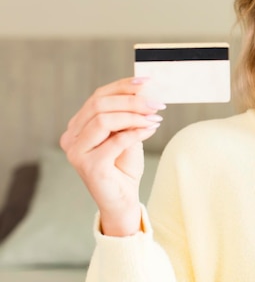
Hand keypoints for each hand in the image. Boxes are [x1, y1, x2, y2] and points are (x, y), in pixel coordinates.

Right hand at [59, 77, 164, 235]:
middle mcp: (71, 137)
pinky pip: (115, 141)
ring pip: (104, 120)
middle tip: (156, 103)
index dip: (123, 86)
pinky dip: (136, 132)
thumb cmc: (124, 167)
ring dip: (134, 115)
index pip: (98, 96)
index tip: (146, 81)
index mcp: (77, 126)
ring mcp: (76, 152)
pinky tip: (151, 129)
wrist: (123, 200)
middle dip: (131, 100)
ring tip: (155, 117)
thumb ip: (128, 116)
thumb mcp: (127, 135)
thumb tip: (144, 92)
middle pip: (99, 105)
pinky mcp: (89, 166)